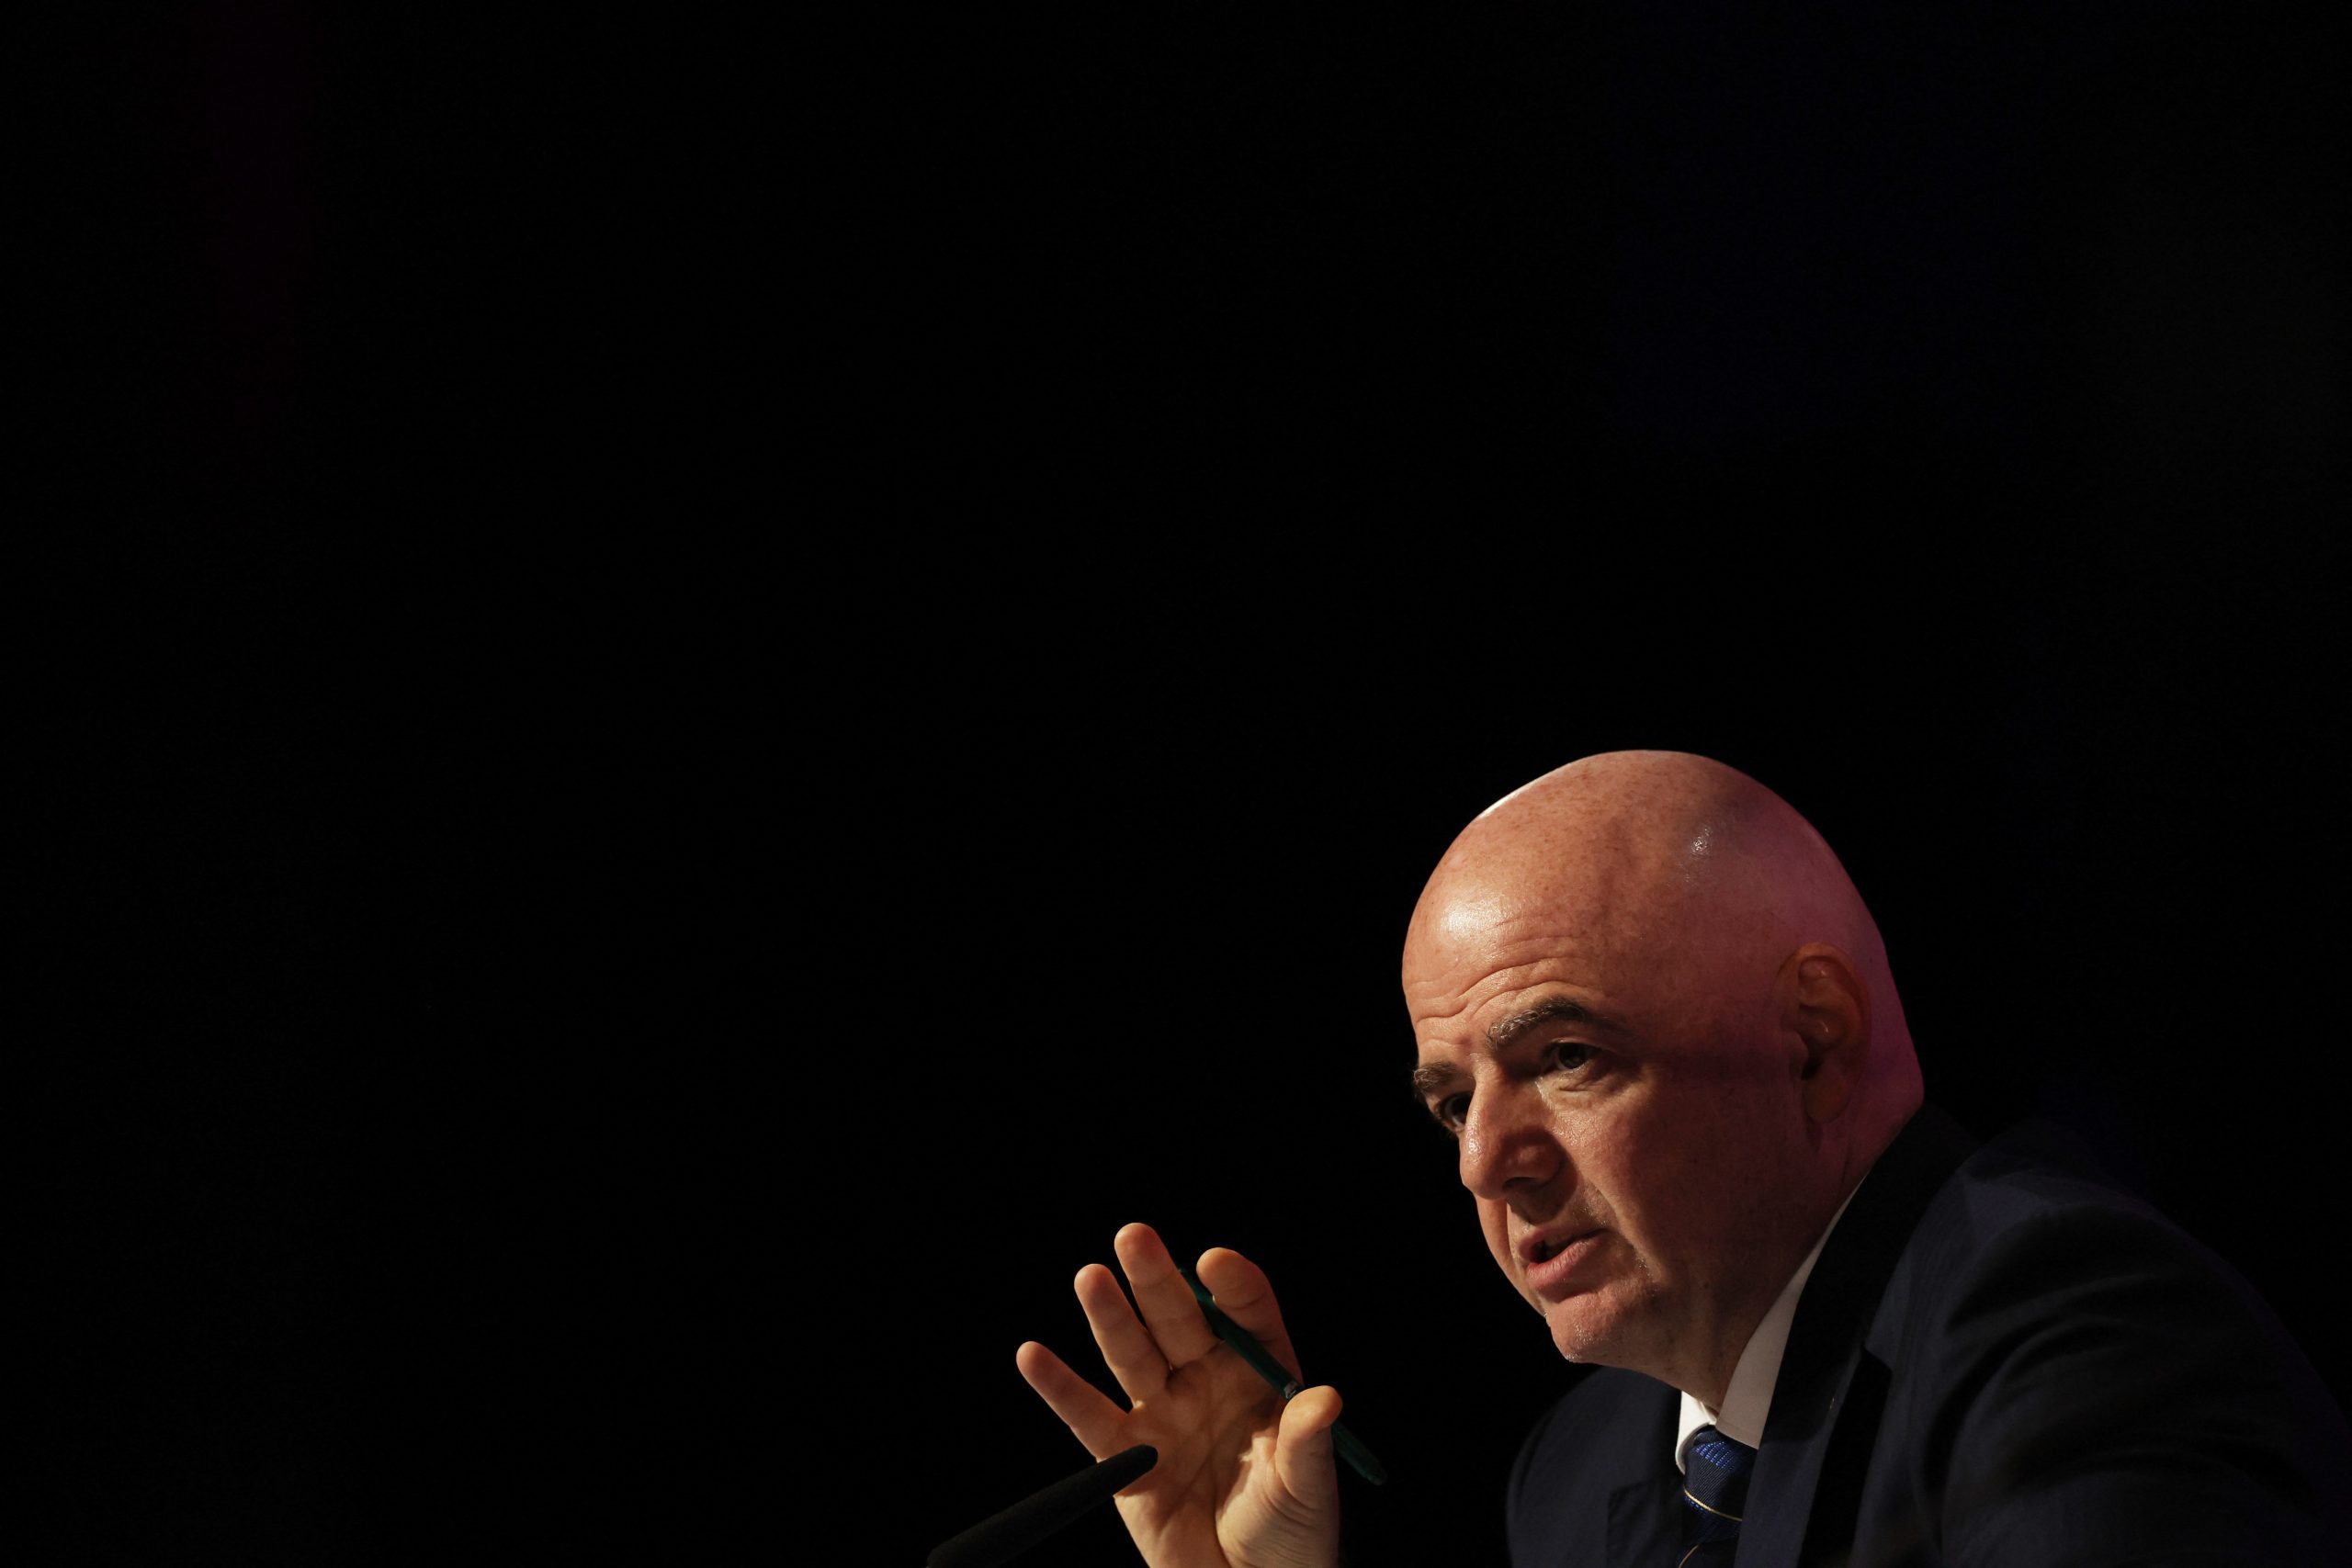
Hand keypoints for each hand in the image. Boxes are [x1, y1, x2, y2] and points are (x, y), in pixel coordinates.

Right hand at [1017, 1223, 1342, 1567]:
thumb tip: (1325, 1400)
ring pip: (1132, 1354)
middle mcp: (1207, 1382)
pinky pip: (1088, 1417)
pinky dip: (1059, 1388)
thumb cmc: (1292, 1534)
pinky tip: (1033, 1357)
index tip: (1214, 1264)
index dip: (1232, 1287)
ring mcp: (1163, 1415)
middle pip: (1179, 1320)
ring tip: (1091, 1277)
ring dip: (1109, 1317)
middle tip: (1135, 1236)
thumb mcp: (1308, 1489)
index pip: (1246, 1316)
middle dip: (1157, 1280)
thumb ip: (1307, 1444)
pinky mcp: (1126, 1458)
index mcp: (1259, 1377)